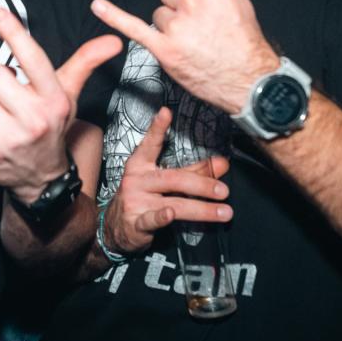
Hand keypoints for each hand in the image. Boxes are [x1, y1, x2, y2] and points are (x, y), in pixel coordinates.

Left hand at [0, 7, 121, 203]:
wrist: (40, 178)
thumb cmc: (51, 126)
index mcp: (54, 98)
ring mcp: (9, 137)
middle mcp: (34, 118)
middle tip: (0, 89)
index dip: (14, 33)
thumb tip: (114, 40)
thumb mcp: (69, 94)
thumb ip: (85, 62)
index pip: (33, 58)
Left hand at [92, 0, 278, 113]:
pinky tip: (97, 5)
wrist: (250, 83)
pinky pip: (133, 27)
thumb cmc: (246, 44)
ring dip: (169, 26)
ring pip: (158, 13)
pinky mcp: (165, 48)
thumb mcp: (239, 5)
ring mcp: (179, 25)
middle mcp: (196, 0)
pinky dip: (113, 16)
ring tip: (191, 43)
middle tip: (199, 27)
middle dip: (179, 7)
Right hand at [102, 107, 231, 256]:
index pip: (150, 144)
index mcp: (141, 164)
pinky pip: (151, 219)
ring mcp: (135, 201)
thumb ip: (194, 172)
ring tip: (224, 211)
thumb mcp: (165, 182)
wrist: (117, 228)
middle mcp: (137, 180)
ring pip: (172, 202)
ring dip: (201, 209)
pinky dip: (162, 217)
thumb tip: (222, 163)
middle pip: (173, 178)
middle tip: (223, 190)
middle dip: (201, 184)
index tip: (165, 112)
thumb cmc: (144, 198)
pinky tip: (170, 214)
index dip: (157, 128)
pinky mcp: (136, 223)